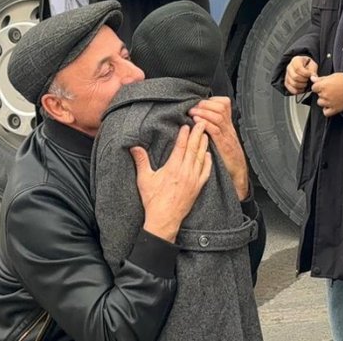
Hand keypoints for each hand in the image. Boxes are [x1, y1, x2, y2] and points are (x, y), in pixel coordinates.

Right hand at [132, 122, 211, 241]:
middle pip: (193, 148)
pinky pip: (206, 171)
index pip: (181, 146)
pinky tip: (208, 154)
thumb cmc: (153, 201)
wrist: (164, 220)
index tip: (186, 125)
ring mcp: (194, 180)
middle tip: (201, 122)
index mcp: (173, 168)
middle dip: (197, 134)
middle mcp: (186, 172)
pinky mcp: (198, 187)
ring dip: (203, 144)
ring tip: (205, 133)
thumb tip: (134, 147)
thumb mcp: (144, 179)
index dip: (184, 134)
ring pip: (201, 158)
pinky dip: (208, 161)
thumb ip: (141, 161)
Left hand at [189, 96, 249, 199]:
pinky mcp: (224, 145)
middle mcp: (229, 128)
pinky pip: (216, 130)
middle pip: (221, 107)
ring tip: (193, 113)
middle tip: (194, 107)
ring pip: (218, 116)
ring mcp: (227, 136)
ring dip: (204, 112)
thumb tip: (199, 118)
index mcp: (227, 125)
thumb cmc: (227, 157)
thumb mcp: (222, 138)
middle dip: (206, 105)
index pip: (224, 104)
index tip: (200, 103)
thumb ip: (213, 128)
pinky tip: (197, 122)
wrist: (237, 172)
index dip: (212, 101)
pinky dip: (206, 124)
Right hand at [284, 55, 317, 94]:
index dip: (305, 74)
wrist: (304, 67)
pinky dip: (298, 90)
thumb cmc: (308, 65)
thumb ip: (313, 71)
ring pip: (293, 83)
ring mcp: (287, 75)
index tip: (310, 75)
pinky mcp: (286, 82)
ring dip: (301, 86)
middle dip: (304, 80)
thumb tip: (313, 77)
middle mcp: (289, 67)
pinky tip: (302, 88)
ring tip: (306, 83)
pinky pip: (290, 89)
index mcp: (296, 60)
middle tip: (308, 79)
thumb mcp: (312, 65)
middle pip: (295, 77)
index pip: (298, 68)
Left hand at [310, 72, 342, 116]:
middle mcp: (325, 95)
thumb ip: (321, 78)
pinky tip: (331, 105)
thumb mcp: (333, 75)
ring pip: (320, 103)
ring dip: (324, 101)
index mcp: (323, 86)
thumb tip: (313, 78)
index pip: (314, 87)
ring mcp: (329, 103)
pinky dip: (327, 110)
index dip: (319, 86)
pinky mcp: (335, 109)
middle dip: (323, 93)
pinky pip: (326, 112)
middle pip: (318, 95)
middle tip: (331, 90)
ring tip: (332, 97)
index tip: (323, 85)